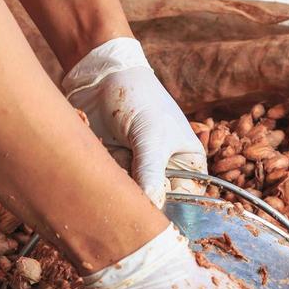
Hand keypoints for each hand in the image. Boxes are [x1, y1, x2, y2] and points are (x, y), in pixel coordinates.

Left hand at [62, 37, 207, 205]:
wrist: (101, 77)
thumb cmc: (140, 98)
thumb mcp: (151, 136)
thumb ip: (152, 172)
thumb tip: (153, 207)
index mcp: (187, 163)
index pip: (187, 199)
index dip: (173, 209)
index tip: (153, 212)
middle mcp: (164, 170)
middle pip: (155, 202)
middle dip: (139, 197)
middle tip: (128, 181)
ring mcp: (137, 170)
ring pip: (129, 195)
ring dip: (118, 182)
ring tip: (115, 154)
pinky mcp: (113, 167)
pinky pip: (109, 184)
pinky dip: (103, 173)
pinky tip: (102, 149)